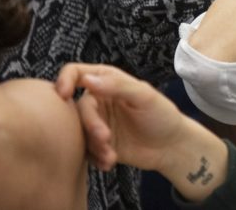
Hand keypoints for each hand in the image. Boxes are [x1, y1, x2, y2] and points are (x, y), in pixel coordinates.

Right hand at [55, 64, 227, 201]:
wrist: (171, 147)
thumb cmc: (162, 115)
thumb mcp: (144, 96)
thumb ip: (117, 86)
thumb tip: (87, 79)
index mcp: (108, 81)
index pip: (77, 73)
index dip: (64, 80)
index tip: (64, 95)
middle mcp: (98, 100)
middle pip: (77, 109)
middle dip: (90, 126)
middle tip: (106, 138)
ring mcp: (96, 123)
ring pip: (79, 132)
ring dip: (93, 145)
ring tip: (111, 155)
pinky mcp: (97, 144)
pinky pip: (84, 150)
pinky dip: (94, 157)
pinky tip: (109, 162)